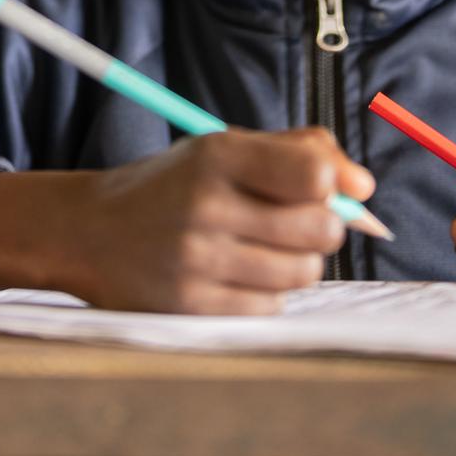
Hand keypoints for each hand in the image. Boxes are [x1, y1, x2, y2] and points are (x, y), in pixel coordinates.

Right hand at [0, 128, 366, 313]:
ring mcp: (195, 262)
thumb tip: (366, 188)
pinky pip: (270, 307)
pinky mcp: (190, 307)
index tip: (320, 188)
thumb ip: (301, 152)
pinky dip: (268, 293)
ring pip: (302, 273)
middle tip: (296, 220)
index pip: (311, 173)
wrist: (89, 231)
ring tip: (264, 247)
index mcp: (215, 156)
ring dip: (298, 262)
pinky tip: (237, 274)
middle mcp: (204, 207)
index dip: (332, 184)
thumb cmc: (177, 185)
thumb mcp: (225, 147)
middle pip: (319, 229)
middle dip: (323, 226)